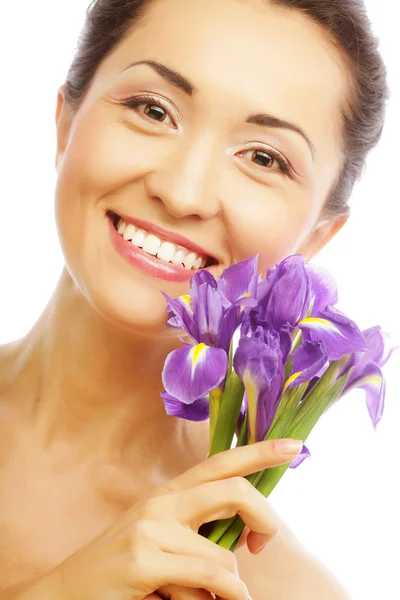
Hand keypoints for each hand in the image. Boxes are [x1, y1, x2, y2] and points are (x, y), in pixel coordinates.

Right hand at [44, 439, 300, 599]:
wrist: (65, 593)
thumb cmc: (124, 571)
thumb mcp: (165, 540)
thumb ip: (201, 530)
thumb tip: (247, 537)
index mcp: (169, 494)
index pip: (222, 463)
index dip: (260, 452)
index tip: (295, 446)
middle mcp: (162, 502)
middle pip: (234, 490)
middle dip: (265, 518)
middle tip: (263, 546)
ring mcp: (151, 528)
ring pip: (225, 556)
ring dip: (228, 588)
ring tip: (206, 598)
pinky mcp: (144, 559)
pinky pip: (210, 580)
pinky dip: (221, 598)